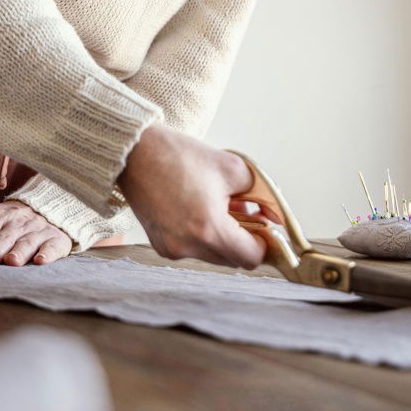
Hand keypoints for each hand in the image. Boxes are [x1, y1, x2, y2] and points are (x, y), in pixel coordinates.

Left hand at [0, 200, 72, 265]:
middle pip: (6, 236)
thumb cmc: (3, 223)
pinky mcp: (55, 239)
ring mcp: (38, 229)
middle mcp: (18, 221)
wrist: (45, 209)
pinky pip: (53, 246)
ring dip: (20, 251)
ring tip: (12, 262)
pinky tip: (41, 261)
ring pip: (28, 240)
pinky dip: (48, 253)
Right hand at [117, 122, 268, 269]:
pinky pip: (192, 248)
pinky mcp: (160, 244)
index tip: (266, 227)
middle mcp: (188, 247)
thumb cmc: (181, 156)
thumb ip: (261, 193)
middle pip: (232, 259)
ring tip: (219, 205)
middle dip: (244, 237)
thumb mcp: (232, 168)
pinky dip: (201, 235)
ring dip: (222, 236)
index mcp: (209, 229)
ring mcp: (171, 249)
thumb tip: (274, 214)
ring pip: (212, 255)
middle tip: (245, 211)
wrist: (136, 152)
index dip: (264, 243)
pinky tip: (198, 209)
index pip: (251, 258)